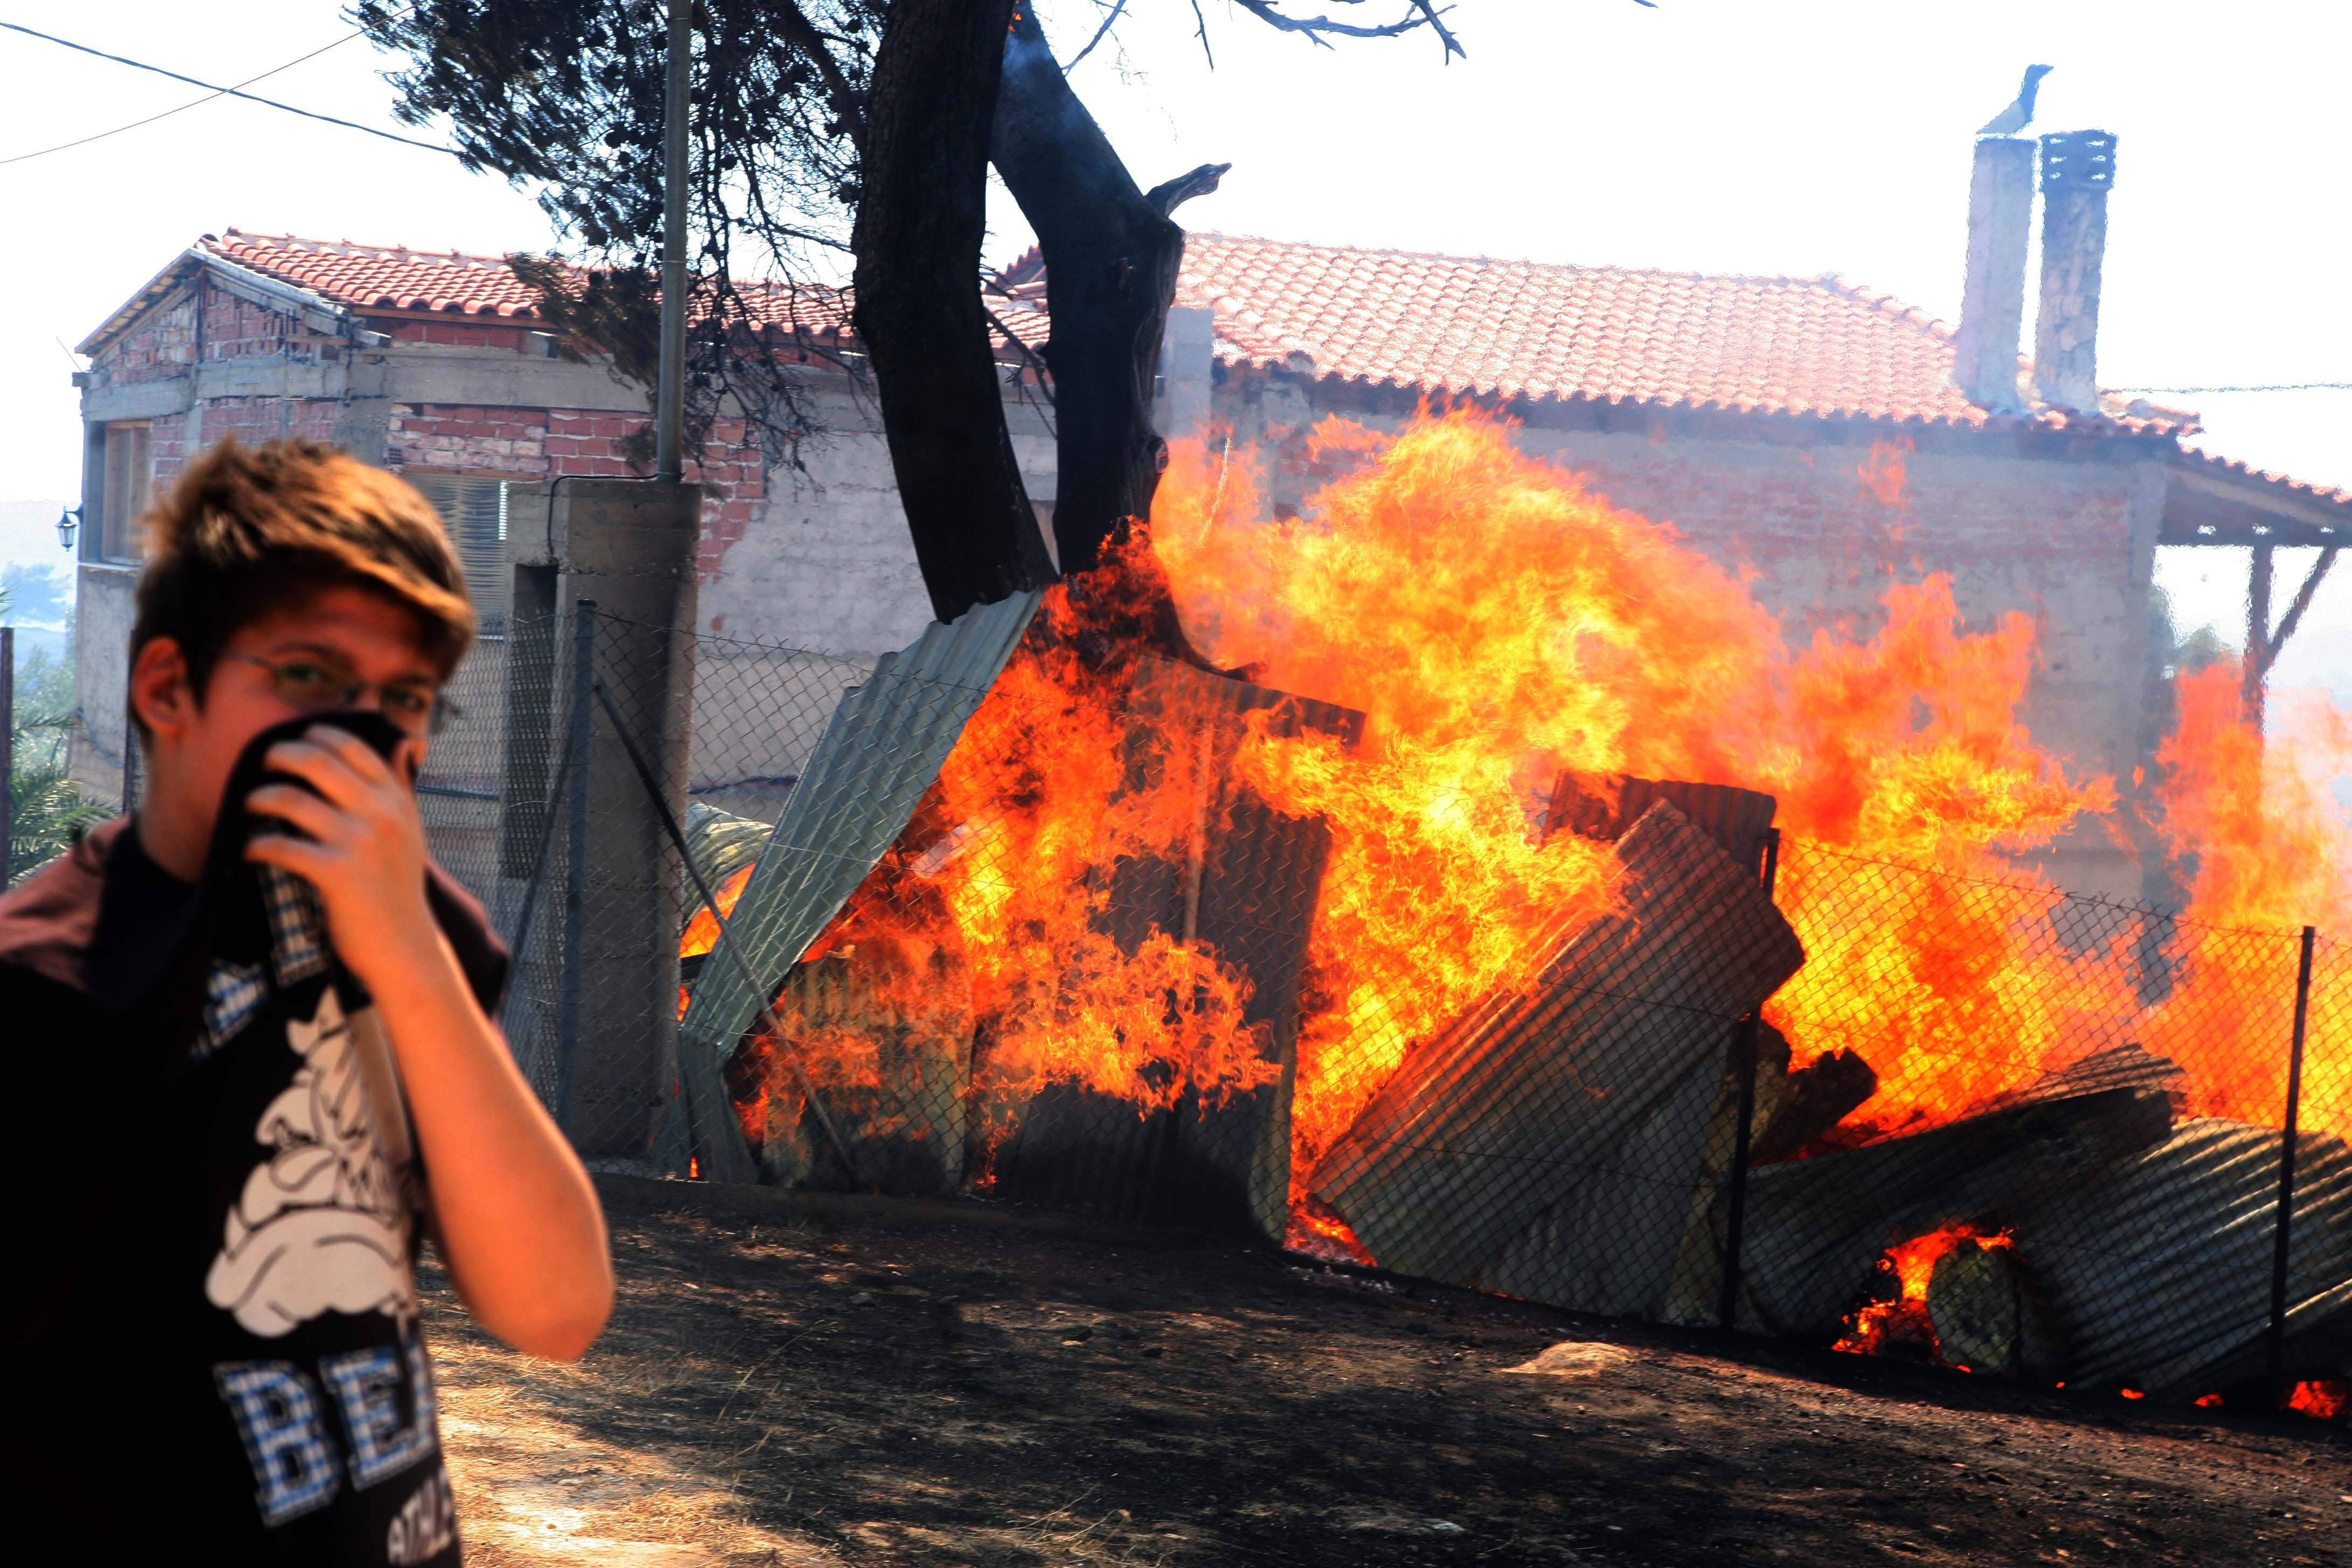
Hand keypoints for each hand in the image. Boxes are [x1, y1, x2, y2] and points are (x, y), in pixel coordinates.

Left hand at [244, 724, 437, 986]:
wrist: (405, 946)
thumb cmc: (400, 889)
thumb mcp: (411, 831)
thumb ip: (402, 787)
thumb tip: (403, 743)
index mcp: (397, 801)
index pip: (355, 747)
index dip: (319, 734)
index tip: (297, 739)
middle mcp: (381, 814)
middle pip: (318, 761)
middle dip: (281, 755)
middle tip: (263, 762)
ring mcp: (359, 842)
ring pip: (292, 799)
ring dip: (259, 797)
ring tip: (248, 804)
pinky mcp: (336, 873)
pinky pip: (281, 846)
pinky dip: (256, 846)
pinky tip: (248, 850)